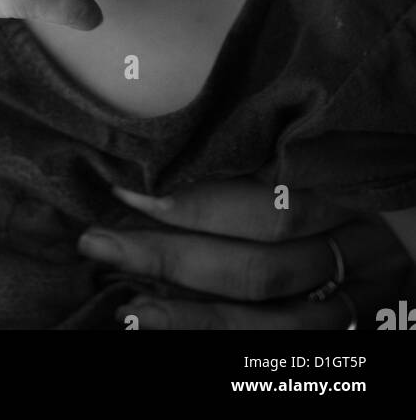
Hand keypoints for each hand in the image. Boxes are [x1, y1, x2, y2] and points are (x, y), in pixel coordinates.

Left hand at [77, 176, 412, 328]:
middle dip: (172, 257)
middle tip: (100, 242)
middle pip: (258, 266)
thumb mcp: (333, 135)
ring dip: (193, 315)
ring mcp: (366, 294)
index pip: (265, 205)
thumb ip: (271, 146)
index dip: (194, 207)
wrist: (415, 212)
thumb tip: (174, 156)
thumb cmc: (369, 150)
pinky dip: (229, 340)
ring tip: (129, 308)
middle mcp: (362, 245)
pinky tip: (176, 330)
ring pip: (272, 318)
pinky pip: (288, 348)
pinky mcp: (360, 325)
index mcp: (353, 184)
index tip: (128, 196)